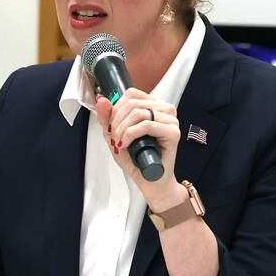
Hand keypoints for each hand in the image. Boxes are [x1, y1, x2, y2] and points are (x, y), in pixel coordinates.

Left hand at [95, 89, 185, 210]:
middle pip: (133, 102)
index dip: (116, 107)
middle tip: (114, 138)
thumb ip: (107, 118)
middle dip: (117, 121)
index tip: (111, 125)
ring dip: (122, 129)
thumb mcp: (115, 135)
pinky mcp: (173, 133)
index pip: (132, 93)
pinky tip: (126, 145)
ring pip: (139, 113)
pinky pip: (147, 125)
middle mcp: (165, 110)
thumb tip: (101, 99)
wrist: (150, 181)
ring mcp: (171, 120)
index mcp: (153, 106)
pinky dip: (131, 134)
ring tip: (120, 143)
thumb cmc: (136, 159)